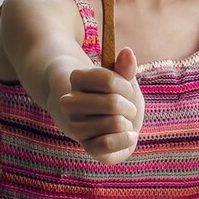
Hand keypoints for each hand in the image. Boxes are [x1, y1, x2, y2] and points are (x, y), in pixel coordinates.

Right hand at [58, 47, 143, 164]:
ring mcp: (76, 126)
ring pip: (115, 123)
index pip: (108, 80)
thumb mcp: (120, 79)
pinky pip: (107, 143)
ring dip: (129, 122)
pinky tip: (129, 135)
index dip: (124, 85)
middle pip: (113, 103)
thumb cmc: (113, 96)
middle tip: (127, 108)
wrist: (105, 122)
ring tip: (123, 122)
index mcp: (76, 80)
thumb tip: (127, 52)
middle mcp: (69, 103)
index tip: (125, 89)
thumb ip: (125, 68)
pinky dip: (126, 139)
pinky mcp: (87, 146)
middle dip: (129, 106)